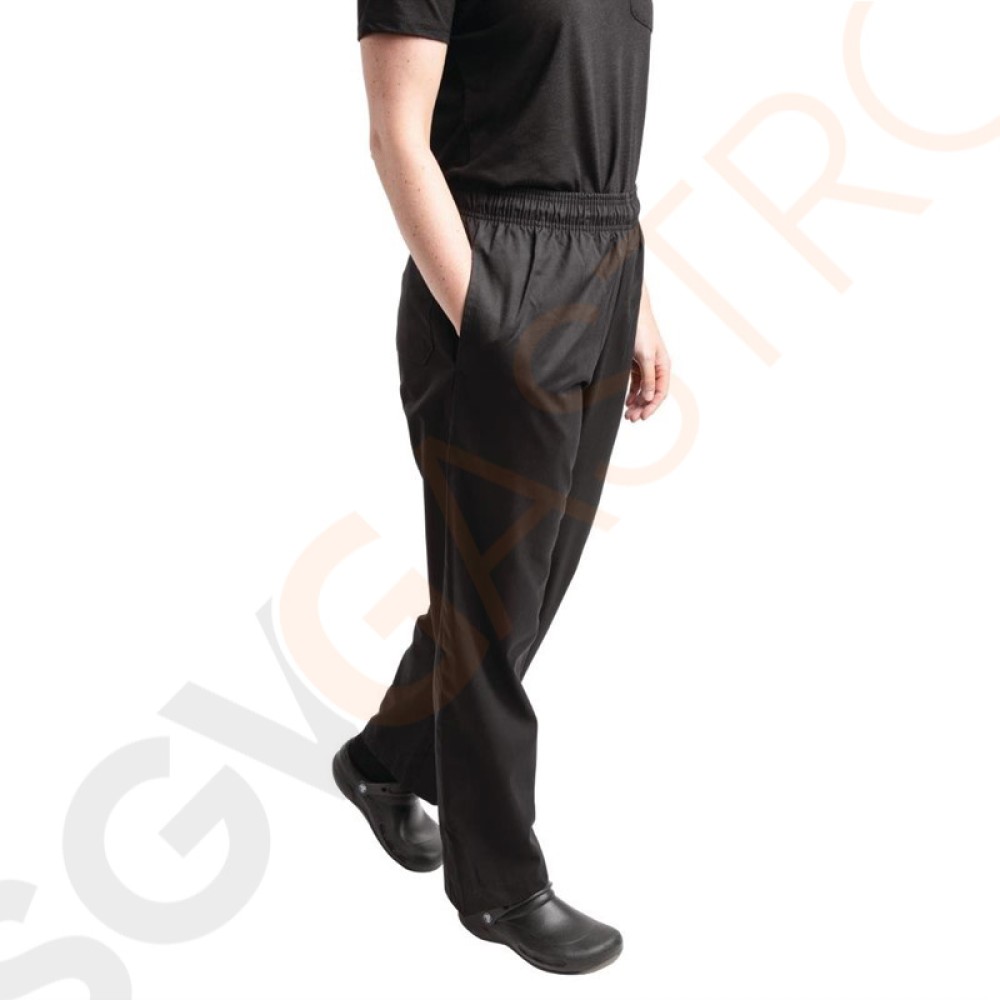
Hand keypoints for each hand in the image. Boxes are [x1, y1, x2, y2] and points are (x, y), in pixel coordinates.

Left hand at [624, 291, 669, 420]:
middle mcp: (656, 367)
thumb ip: (648, 377)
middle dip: (643, 407)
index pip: (661, 392)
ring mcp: (646, 366)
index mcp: (663, 366)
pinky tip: (627, 401)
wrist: (630, 313)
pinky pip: (637, 383)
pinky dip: (632, 393)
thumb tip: (651, 397)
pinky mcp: (636, 363)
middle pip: (652, 393)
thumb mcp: (645, 356)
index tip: (643, 417)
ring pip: (644, 390)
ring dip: (637, 402)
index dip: (652, 406)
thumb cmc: (641, 330)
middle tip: (631, 418)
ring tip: (628, 413)